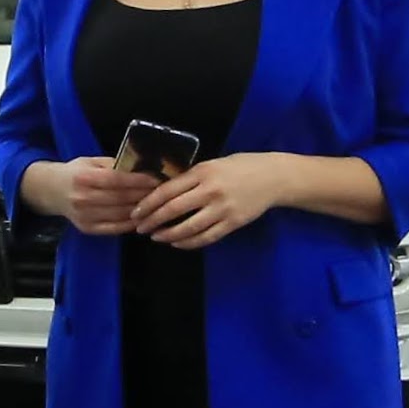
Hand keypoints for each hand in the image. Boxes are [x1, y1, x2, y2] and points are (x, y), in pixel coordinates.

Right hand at [41, 154, 150, 235]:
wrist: (51, 191)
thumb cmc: (75, 173)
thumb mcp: (91, 161)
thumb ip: (114, 165)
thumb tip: (141, 169)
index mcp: (84, 177)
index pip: (117, 180)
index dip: (138, 181)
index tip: (156, 179)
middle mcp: (83, 198)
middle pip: (121, 198)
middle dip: (144, 195)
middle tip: (161, 192)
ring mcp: (85, 216)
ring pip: (120, 214)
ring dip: (141, 211)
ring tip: (155, 205)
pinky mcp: (87, 229)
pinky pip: (114, 228)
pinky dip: (130, 224)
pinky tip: (142, 218)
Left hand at [136, 153, 284, 248]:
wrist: (272, 177)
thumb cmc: (240, 166)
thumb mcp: (212, 164)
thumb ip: (191, 177)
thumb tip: (163, 191)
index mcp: (202, 172)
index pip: (167, 190)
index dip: (148, 204)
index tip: (136, 212)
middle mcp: (210, 191)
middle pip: (173, 210)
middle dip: (153, 221)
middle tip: (140, 228)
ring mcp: (222, 209)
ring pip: (189, 228)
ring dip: (168, 235)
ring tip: (157, 237)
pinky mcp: (233, 223)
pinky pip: (206, 237)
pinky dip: (189, 243)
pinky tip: (178, 243)